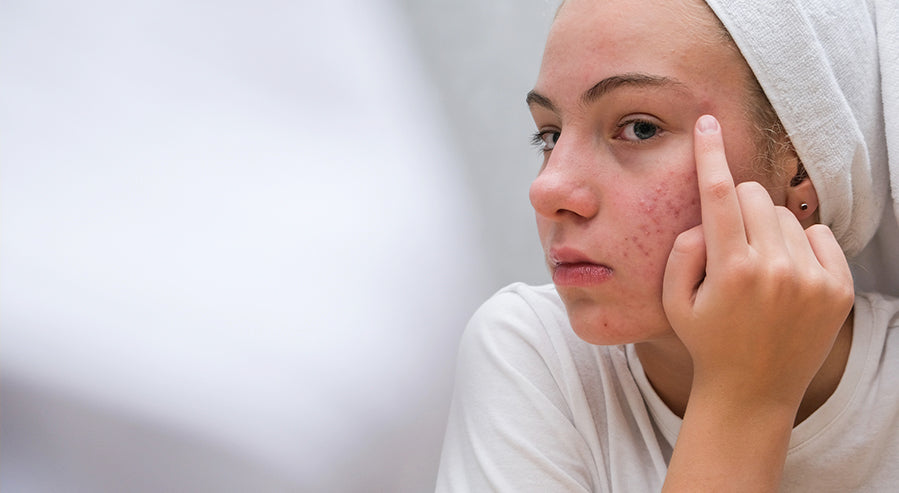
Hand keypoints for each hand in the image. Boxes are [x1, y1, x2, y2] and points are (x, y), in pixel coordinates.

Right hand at [662, 114, 853, 411]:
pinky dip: (800, 244)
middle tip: (728, 246)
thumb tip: (706, 220)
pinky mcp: (839, 289)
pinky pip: (818, 234)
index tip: (708, 123)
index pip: (718, 195)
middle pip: (752, 197)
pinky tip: (786, 275)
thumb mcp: (673, 300)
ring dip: (766, 230)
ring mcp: (813, 279)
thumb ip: (682, 251)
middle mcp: (776, 270)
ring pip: (783, 216)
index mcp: (732, 270)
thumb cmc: (707, 341)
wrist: (753, 391)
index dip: (710, 154)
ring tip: (757, 271)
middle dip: (734, 208)